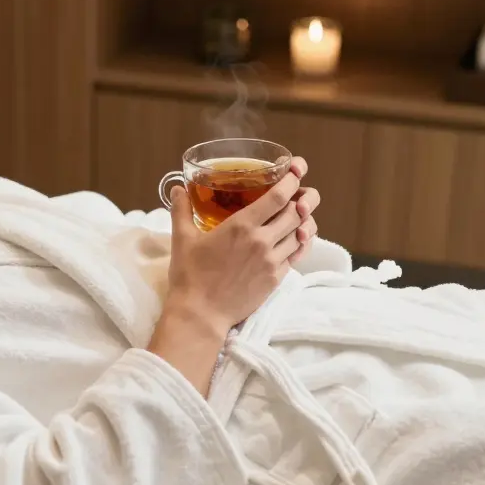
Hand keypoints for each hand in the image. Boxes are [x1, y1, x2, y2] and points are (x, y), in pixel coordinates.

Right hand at [164, 158, 319, 328]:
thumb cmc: (190, 276)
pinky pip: (298, 255)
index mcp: (241, 226)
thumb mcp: (182, 239)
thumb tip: (178, 189)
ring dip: (306, 220)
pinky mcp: (276, 279)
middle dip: (305, 198)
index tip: (295, 170)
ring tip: (301, 214)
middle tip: (302, 192)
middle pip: (297, 212)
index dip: (292, 179)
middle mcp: (262, 241)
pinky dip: (302, 242)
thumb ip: (182, 210)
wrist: (201, 314)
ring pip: (302, 233)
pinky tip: (298, 238)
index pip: (278, 196)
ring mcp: (272, 261)